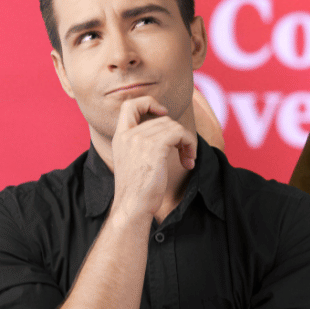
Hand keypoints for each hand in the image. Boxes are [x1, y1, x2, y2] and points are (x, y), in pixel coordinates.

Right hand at [110, 95, 196, 218]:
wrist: (133, 205)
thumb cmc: (138, 188)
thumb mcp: (134, 160)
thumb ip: (142, 143)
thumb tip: (167, 131)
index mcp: (120, 136)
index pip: (129, 105)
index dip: (149, 103)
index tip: (163, 114)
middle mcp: (128, 135)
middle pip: (163, 119)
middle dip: (179, 134)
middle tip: (185, 153)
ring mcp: (140, 140)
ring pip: (174, 126)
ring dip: (187, 142)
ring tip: (187, 159)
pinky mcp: (155, 148)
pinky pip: (180, 134)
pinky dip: (190, 145)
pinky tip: (188, 161)